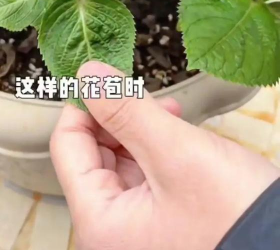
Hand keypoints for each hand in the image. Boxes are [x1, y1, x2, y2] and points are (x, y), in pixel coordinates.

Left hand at [51, 62, 278, 249]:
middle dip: (117, 116)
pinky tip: (178, 130)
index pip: (67, 146)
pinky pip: (145, 171)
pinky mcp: (163, 218)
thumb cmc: (234, 213)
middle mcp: (112, 229)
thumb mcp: (176, 154)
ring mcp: (138, 226)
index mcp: (101, 222)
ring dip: (140, 127)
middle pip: (92, 151)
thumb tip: (86, 74)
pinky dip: (157, 145)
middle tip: (145, 94)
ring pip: (120, 157)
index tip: (103, 73)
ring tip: (171, 113)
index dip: (83, 104)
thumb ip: (126, 111)